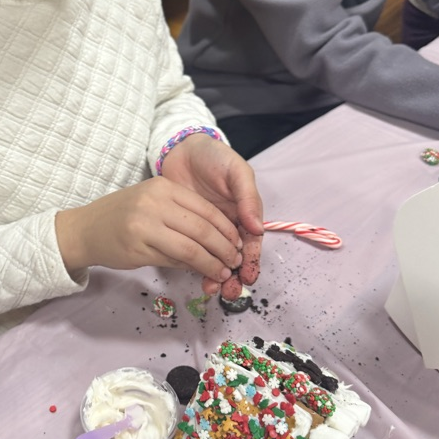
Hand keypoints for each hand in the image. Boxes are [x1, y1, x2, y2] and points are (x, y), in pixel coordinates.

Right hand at [55, 176, 243, 285]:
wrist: (84, 230)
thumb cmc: (120, 216)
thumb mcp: (151, 203)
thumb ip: (181, 215)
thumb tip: (217, 240)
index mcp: (162, 186)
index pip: (206, 209)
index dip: (227, 229)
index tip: (238, 243)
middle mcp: (155, 202)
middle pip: (203, 228)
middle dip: (225, 248)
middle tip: (235, 261)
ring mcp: (145, 225)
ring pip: (192, 247)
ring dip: (212, 263)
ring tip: (224, 272)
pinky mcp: (138, 248)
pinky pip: (174, 260)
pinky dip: (193, 268)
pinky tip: (202, 273)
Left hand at [159, 134, 262, 298]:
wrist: (180, 148)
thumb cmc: (214, 156)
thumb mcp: (236, 171)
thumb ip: (248, 198)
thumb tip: (257, 228)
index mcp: (244, 212)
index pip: (251, 242)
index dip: (250, 260)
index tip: (247, 276)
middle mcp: (228, 224)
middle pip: (235, 255)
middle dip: (234, 274)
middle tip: (228, 290)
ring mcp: (206, 228)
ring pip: (215, 257)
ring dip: (216, 274)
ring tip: (213, 288)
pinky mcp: (186, 229)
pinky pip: (193, 250)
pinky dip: (196, 264)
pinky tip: (196, 276)